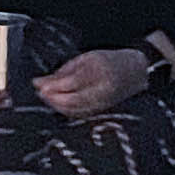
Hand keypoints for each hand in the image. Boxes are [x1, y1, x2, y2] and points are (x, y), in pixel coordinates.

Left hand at [36, 46, 159, 118]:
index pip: (72, 83)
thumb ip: (63, 72)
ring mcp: (106, 104)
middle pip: (72, 101)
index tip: (37, 85)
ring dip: (57, 106)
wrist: (137, 72)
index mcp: (101, 71)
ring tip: (47, 97)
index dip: (52, 87)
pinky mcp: (103, 113)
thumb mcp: (86, 58)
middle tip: (39, 92)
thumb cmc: (111, 61)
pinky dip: (67, 111)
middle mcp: (105, 90)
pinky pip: (81, 115)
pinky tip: (59, 105)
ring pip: (75, 111)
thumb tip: (39, 82)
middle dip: (52, 99)